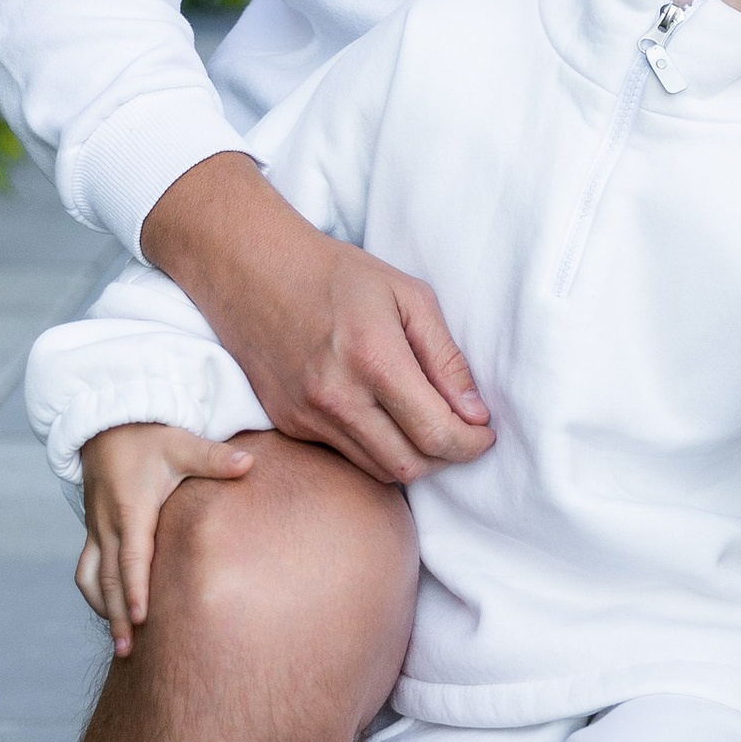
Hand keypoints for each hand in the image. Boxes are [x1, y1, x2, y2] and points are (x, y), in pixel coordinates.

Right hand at [76, 421, 252, 655]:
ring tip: (119, 642)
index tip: (140, 619)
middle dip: (117, 616)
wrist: (107, 423)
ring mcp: (96, 529)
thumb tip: (248, 463)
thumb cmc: (149, 436)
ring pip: (93, 578)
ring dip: (102, 609)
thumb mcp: (182, 443)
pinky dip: (95, 593)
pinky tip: (108, 610)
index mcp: (131, 509)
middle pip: (110, 579)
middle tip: (127, 652)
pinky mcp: (93, 530)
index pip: (133, 557)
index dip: (135, 589)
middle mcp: (108, 524)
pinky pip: (87, 568)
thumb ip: (214, 458)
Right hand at [141, 153, 493, 487]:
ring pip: (380, 470)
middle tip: (464, 435)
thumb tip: (475, 413)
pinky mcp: (289, 424)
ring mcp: (307, 416)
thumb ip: (446, 357)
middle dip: (448, 458)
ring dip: (414, 459)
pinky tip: (388, 423)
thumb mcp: (409, 296)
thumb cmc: (339, 275)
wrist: (255, 272)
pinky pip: (348, 457)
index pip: (436, 432)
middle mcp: (337, 397)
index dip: (472, 443)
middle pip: (411, 465)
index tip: (486, 434)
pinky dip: (377, 450)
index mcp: (374, 359)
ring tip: (429, 428)